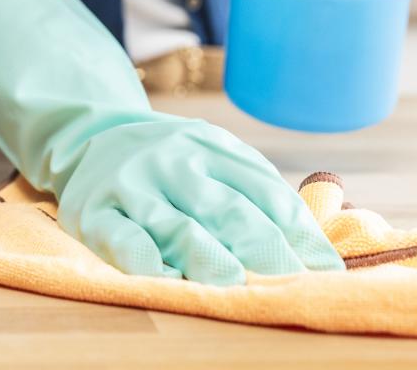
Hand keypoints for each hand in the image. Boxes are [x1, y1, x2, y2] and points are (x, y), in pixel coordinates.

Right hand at [0, 0, 343, 286]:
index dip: (297, 232)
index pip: (264, 192)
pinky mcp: (95, 210)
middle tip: (290, 279)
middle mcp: (176, 162)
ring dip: (205, 253)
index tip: (325, 270)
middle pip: (226, 207)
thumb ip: (256, 193)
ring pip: (175, 223)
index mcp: (215, 148)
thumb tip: (314, 248)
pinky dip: (141, 257)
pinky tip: (162, 277)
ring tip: (233, 280)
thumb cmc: (173, 162)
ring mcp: (134, 185)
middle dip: (262, 245)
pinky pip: (120, 236)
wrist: (91, 135)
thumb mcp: (214, 157)